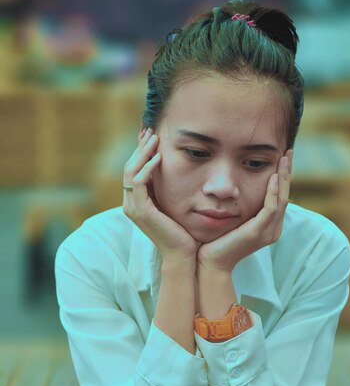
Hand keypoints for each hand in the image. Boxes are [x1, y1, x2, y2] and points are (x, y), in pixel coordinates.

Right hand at [123, 128, 199, 264]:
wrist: (183, 256)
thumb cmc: (183, 233)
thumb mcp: (175, 205)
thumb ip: (170, 190)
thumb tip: (177, 170)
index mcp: (137, 202)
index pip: (134, 169)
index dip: (141, 151)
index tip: (151, 134)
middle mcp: (131, 204)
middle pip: (129, 166)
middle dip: (140, 147)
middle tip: (151, 129)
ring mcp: (134, 208)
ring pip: (130, 171)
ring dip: (142, 153)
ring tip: (155, 138)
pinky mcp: (141, 211)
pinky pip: (138, 183)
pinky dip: (147, 168)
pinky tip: (159, 158)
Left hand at [197, 150, 292, 271]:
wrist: (209, 263)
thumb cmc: (215, 242)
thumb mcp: (232, 220)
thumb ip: (239, 207)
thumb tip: (235, 188)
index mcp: (268, 227)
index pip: (279, 197)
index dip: (282, 177)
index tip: (282, 158)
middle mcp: (272, 230)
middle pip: (285, 196)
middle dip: (287, 173)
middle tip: (288, 152)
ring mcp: (267, 232)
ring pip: (281, 199)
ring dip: (283, 177)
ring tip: (284, 158)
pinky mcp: (258, 233)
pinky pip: (270, 208)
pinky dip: (272, 191)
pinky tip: (272, 176)